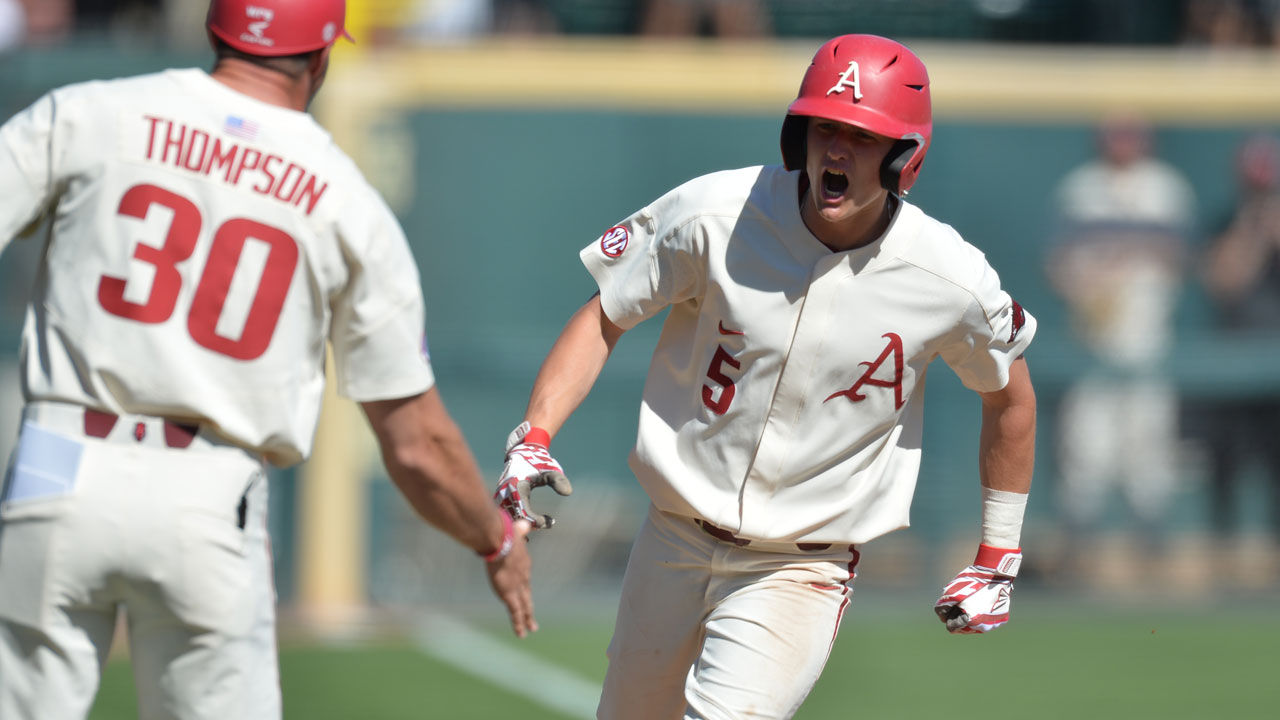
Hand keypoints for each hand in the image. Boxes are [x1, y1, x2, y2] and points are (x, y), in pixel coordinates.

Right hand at [484, 518, 536, 636]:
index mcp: (523, 563)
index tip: (524, 590)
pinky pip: (515, 612)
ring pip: (524, 606)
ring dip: (527, 619)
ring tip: (531, 629)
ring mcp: (518, 586)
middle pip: (527, 595)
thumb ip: (519, 529)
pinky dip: (519, 623)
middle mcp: (523, 576)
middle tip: (534, 620)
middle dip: (529, 608)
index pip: (524, 577)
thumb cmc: (504, 532)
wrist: (501, 540)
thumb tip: (523, 524)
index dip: (524, 585)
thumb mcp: (514, 530)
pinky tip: (522, 633)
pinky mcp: (510, 594)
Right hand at [494, 422, 572, 528]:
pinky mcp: (499, 498)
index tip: (551, 521)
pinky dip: (516, 521)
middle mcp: (504, 494)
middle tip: (546, 523)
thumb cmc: (538, 462)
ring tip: (538, 526)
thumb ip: (559, 480)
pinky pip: (505, 515)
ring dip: (522, 525)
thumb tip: (568, 492)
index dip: (539, 522)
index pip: (525, 514)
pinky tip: (529, 522)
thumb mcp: (551, 470)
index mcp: (516, 488)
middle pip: (515, 520)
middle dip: (530, 526)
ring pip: (508, 520)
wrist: (522, 452)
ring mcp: (500, 496)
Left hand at [934, 545, 1020, 633]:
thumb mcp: (950, 592)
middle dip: (960, 616)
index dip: (949, 615)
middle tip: (964, 600)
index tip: (953, 603)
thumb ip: (942, 607)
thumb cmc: (972, 582)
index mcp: (969, 621)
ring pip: (978, 624)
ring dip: (973, 615)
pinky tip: (985, 600)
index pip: (951, 627)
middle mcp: (983, 627)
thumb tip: (942, 618)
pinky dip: (985, 612)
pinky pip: (990, 619)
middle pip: (964, 627)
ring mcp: (994, 623)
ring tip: (975, 599)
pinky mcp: (1003, 618)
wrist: (995, 574)